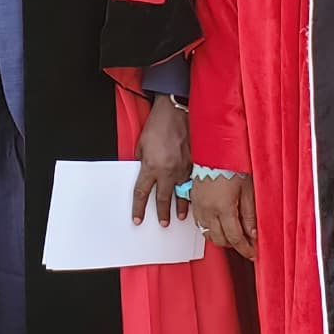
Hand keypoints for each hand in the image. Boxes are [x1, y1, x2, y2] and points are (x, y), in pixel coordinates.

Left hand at [132, 94, 189, 226]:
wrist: (177, 110)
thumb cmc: (159, 123)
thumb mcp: (142, 143)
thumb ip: (143, 160)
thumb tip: (144, 169)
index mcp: (150, 167)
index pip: (142, 193)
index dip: (138, 209)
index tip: (138, 219)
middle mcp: (167, 171)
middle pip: (162, 199)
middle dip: (162, 213)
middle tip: (163, 223)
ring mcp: (183, 168)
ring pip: (182, 193)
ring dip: (182, 206)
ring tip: (181, 216)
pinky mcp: (195, 163)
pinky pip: (193, 182)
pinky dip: (193, 190)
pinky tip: (194, 197)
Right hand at [193, 173, 255, 257]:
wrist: (215, 150)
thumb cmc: (232, 165)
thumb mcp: (248, 189)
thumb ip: (249, 214)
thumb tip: (253, 234)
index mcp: (223, 208)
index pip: (235, 238)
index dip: (245, 249)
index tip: (252, 254)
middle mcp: (208, 210)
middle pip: (220, 240)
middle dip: (234, 245)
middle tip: (247, 245)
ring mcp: (199, 207)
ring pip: (208, 234)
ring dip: (222, 238)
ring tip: (234, 234)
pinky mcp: (194, 202)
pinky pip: (200, 224)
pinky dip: (210, 229)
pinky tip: (220, 225)